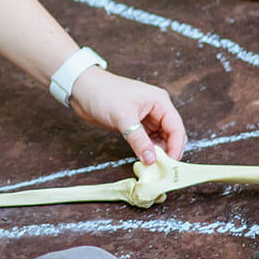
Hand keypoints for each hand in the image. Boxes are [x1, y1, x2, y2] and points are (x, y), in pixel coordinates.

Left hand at [69, 67, 185, 165]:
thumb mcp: (122, 117)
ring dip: (158, 152)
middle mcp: (156, 109)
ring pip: (161, 139)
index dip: (176, 147)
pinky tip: (144, 159)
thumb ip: (138, 139)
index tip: (170, 164)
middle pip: (172, 135)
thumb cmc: (103, 94)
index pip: (176, 127)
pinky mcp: (135, 125)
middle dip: (169, 151)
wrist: (81, 89)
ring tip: (153, 166)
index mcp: (159, 102)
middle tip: (163, 169)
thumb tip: (152, 160)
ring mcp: (146, 117)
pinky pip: (148, 141)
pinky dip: (148, 150)